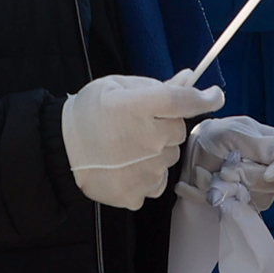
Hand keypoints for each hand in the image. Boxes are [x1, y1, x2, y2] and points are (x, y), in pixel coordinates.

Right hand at [62, 74, 224, 209]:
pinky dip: (147, 175)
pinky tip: (125, 167)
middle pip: (177, 131)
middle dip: (165, 126)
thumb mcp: (116, 87)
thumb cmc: (88, 113)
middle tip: (139, 126)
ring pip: (169, 157)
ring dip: (156, 152)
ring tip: (127, 148)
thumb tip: (189, 78)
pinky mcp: (138, 193)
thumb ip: (155, 85)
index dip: (206, 98)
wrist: (58, 151)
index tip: (215, 96)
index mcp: (139, 107)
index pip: (184, 101)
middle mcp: (147, 139)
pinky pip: (157, 181)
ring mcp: (145, 170)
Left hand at [177, 116, 273, 215]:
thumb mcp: (234, 132)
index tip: (268, 172)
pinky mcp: (247, 205)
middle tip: (226, 166)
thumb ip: (263, 144)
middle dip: (248, 177)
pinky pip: (243, 210)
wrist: (189, 157)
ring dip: (232, 188)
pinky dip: (223, 199)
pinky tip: (212, 187)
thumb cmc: (213, 137)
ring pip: (261, 199)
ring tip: (215, 175)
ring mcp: (261, 189)